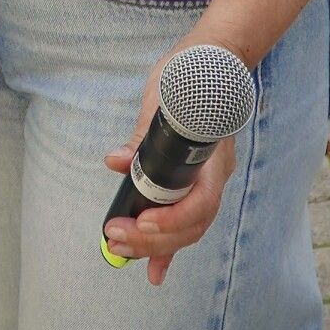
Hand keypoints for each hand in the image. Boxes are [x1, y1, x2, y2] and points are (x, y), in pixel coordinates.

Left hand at [102, 46, 238, 286]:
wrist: (212, 59)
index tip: (138, 222)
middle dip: (152, 240)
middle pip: (191, 224)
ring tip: (120, 251)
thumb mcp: (162, 99)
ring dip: (155, 246)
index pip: (200, 203)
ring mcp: (208, 180)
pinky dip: (167, 247)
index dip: (170, 219)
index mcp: (213, 156)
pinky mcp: (196, 182)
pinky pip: (185, 222)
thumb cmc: (186, 75)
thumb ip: (141, 136)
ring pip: (188, 228)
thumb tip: (115, 161)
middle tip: (114, 240)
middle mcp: (216, 175)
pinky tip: (152, 271)